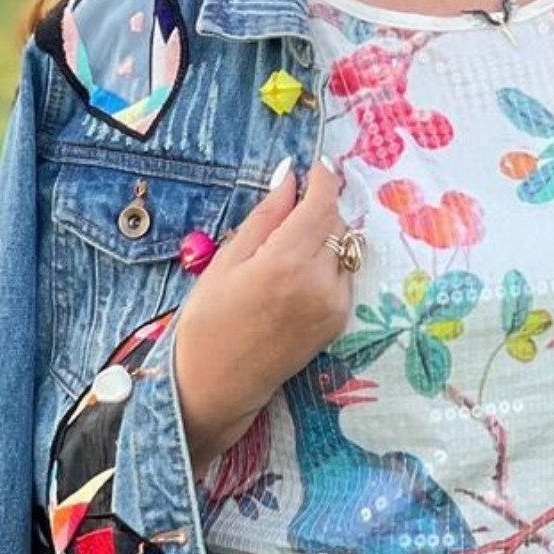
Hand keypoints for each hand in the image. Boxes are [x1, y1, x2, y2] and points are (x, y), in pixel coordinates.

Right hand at [170, 155, 356, 472]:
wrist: (215, 387)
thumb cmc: (208, 321)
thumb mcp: (227, 260)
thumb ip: (266, 216)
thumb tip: (291, 176)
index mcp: (286, 264)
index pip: (324, 203)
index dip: (324, 178)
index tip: (317, 165)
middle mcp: (319, 284)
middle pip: (337, 221)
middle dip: (319, 208)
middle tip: (288, 215)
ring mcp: (333, 306)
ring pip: (345, 247)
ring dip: (326, 236)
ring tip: (289, 251)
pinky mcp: (338, 322)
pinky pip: (344, 274)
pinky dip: (329, 264)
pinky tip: (297, 277)